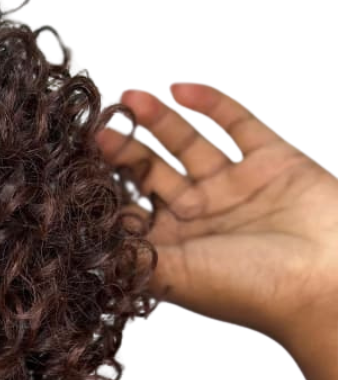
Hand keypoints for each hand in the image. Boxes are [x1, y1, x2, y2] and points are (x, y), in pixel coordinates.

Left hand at [94, 83, 337, 352]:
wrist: (327, 282)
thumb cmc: (252, 291)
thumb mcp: (176, 276)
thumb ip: (129, 256)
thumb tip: (78, 244)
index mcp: (174, 248)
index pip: (127, 210)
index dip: (101, 189)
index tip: (68, 167)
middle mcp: (201, 217)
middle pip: (151, 174)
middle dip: (123, 150)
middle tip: (95, 128)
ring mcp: (236, 187)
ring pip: (188, 145)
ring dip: (158, 121)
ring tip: (127, 98)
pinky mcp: (273, 161)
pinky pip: (237, 124)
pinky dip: (210, 104)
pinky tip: (179, 88)